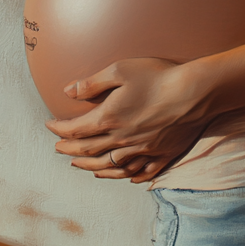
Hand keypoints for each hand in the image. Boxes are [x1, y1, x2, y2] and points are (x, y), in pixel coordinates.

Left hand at [46, 58, 210, 182]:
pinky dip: (126, 175)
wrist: (194, 92)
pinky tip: (122, 174)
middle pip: (89, 151)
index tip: (50, 126)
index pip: (77, 130)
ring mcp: (142, 151)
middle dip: (70, 150)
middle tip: (59, 148)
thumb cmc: (157, 77)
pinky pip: (140, 172)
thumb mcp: (120, 70)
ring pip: (111, 166)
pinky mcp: (161, 155)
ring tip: (80, 165)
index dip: (60, 129)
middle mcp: (122, 140)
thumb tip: (68, 91)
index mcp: (110, 118)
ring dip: (91, 166)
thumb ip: (92, 83)